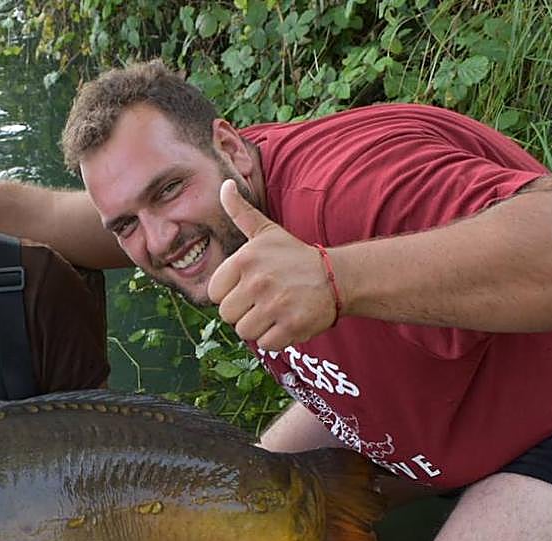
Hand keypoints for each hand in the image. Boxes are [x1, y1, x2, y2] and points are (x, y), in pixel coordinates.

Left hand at [207, 179, 338, 350]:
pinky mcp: (292, 326)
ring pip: (245, 332)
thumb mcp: (266, 231)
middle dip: (244, 312)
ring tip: (276, 311)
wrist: (336, 277)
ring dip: (259, 327)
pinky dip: (276, 338)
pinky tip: (288, 322)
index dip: (230, 294)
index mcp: (245, 259)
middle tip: (265, 301)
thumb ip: (240, 212)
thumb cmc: (294, 257)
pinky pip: (267, 344)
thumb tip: (224, 185)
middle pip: (228, 316)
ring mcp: (275, 305)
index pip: (215, 294)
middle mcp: (258, 281)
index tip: (249, 288)